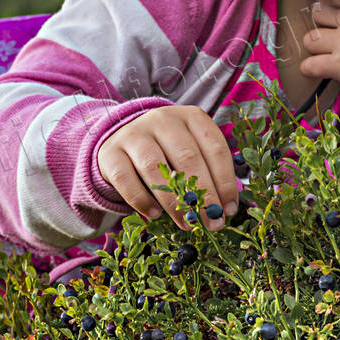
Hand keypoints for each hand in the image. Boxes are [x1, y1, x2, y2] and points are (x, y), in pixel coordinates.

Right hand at [97, 105, 237, 230]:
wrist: (123, 141)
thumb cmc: (168, 151)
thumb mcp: (191, 151)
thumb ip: (208, 173)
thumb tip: (225, 209)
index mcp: (191, 117)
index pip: (215, 148)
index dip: (225, 181)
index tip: (228, 209)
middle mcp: (163, 119)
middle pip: (187, 158)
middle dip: (202, 195)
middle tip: (210, 222)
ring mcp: (135, 133)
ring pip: (156, 168)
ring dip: (174, 201)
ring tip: (186, 223)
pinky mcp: (111, 153)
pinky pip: (126, 179)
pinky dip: (142, 200)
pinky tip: (155, 215)